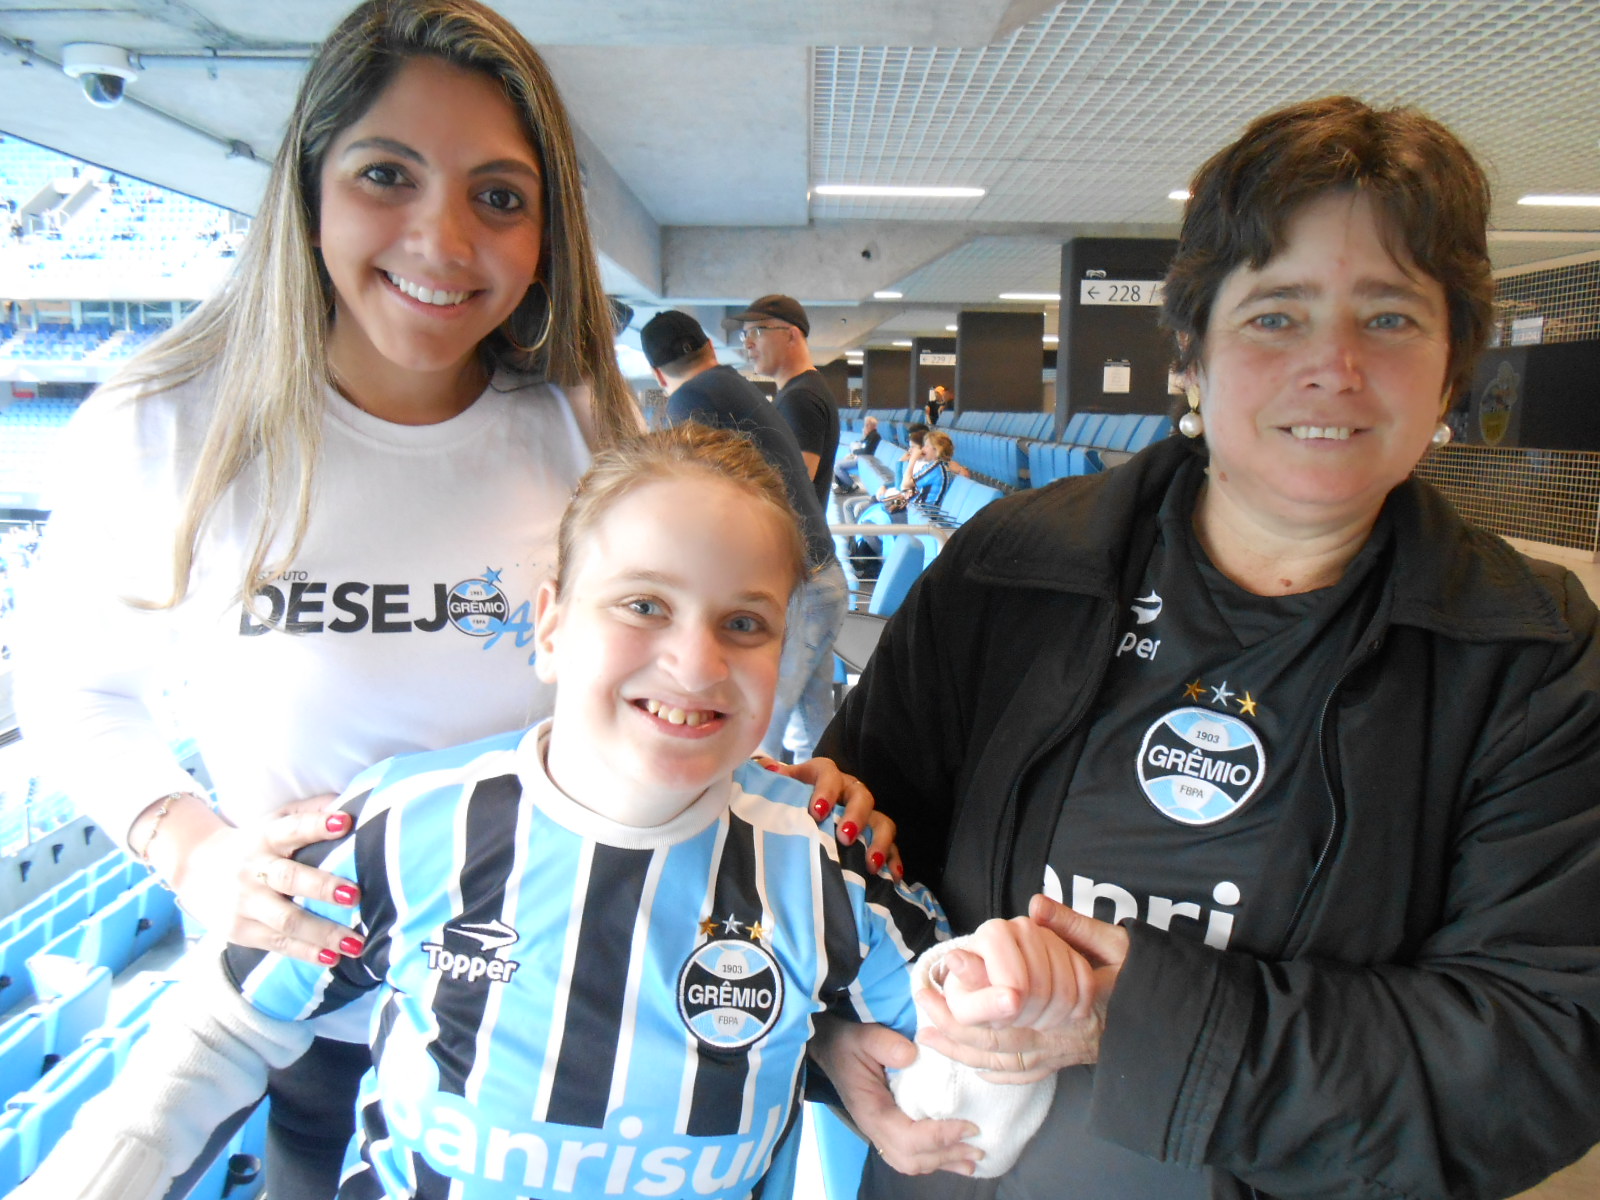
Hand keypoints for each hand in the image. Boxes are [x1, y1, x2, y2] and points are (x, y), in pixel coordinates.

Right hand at [160, 794, 363, 964]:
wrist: (194, 867)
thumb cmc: (254, 842)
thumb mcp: (274, 819)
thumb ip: (310, 811)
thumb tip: (353, 804)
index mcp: (265, 836)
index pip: (293, 828)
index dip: (318, 825)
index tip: (345, 823)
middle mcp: (254, 869)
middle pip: (289, 878)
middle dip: (322, 887)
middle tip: (355, 895)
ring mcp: (244, 902)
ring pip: (286, 919)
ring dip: (322, 932)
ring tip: (355, 943)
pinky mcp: (239, 930)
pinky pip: (277, 942)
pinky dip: (305, 952)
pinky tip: (332, 958)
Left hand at [770, 756, 900, 877]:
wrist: (796, 809)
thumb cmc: (786, 799)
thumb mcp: (778, 788)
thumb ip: (770, 780)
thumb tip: (765, 768)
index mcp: (823, 776)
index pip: (828, 774)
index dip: (825, 791)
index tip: (816, 812)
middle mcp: (848, 791)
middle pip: (861, 795)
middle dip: (856, 816)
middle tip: (845, 837)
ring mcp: (864, 814)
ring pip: (881, 820)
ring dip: (879, 841)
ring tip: (871, 864)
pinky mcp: (874, 835)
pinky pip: (891, 845)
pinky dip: (893, 859)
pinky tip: (893, 876)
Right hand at [809, 1015, 982, 1176]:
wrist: (830, 1047)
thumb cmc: (848, 1043)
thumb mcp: (862, 1036)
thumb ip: (884, 1043)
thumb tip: (912, 1055)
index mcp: (871, 1110)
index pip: (908, 1136)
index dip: (940, 1137)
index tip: (969, 1127)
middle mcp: (875, 1128)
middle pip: (912, 1159)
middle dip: (947, 1156)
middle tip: (979, 1148)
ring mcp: (880, 1131)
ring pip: (912, 1162)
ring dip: (944, 1162)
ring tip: (974, 1158)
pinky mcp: (888, 1128)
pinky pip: (911, 1154)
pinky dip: (935, 1159)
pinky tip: (956, 1158)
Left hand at [915, 895, 1128, 1082]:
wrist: (1172, 1024)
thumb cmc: (1145, 978)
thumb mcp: (1117, 943)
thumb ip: (1075, 926)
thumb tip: (1036, 905)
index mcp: (1074, 1001)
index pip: (1019, 999)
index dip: (982, 989)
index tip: (951, 968)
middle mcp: (1064, 1035)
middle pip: (1001, 1039)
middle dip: (957, 1025)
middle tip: (923, 1006)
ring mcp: (1064, 1054)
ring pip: (1006, 1061)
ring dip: (964, 1051)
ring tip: (930, 1036)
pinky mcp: (1065, 1065)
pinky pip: (1024, 1076)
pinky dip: (994, 1073)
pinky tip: (972, 1065)